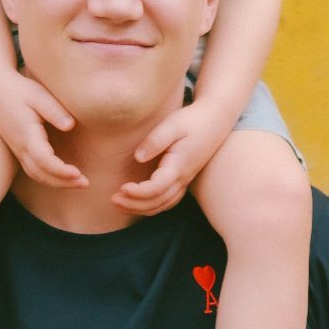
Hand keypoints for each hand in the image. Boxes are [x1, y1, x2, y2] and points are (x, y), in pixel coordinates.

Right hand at [0, 71, 85, 189]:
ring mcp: (17, 149)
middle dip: (63, 182)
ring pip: (36, 174)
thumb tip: (70, 126)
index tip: (79, 174)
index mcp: (26, 134)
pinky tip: (62, 176)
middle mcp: (20, 146)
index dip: (61, 171)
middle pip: (41, 174)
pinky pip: (32, 169)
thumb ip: (54, 110)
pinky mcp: (18, 148)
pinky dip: (48, 177)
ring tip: (78, 182)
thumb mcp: (38, 94)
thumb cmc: (18, 89)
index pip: (44, 160)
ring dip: (57, 182)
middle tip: (86, 183)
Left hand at [115, 101, 230, 214]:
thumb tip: (138, 157)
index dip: (138, 192)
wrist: (216, 120)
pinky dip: (151, 206)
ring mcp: (184, 181)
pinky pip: (167, 201)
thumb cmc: (192, 120)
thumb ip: (155, 140)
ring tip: (118, 204)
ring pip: (162, 205)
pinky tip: (136, 203)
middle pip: (158, 202)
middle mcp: (183, 178)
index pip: (157, 188)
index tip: (121, 188)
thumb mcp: (173, 125)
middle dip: (134, 204)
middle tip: (112, 199)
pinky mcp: (183, 179)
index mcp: (179, 165)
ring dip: (140, 208)